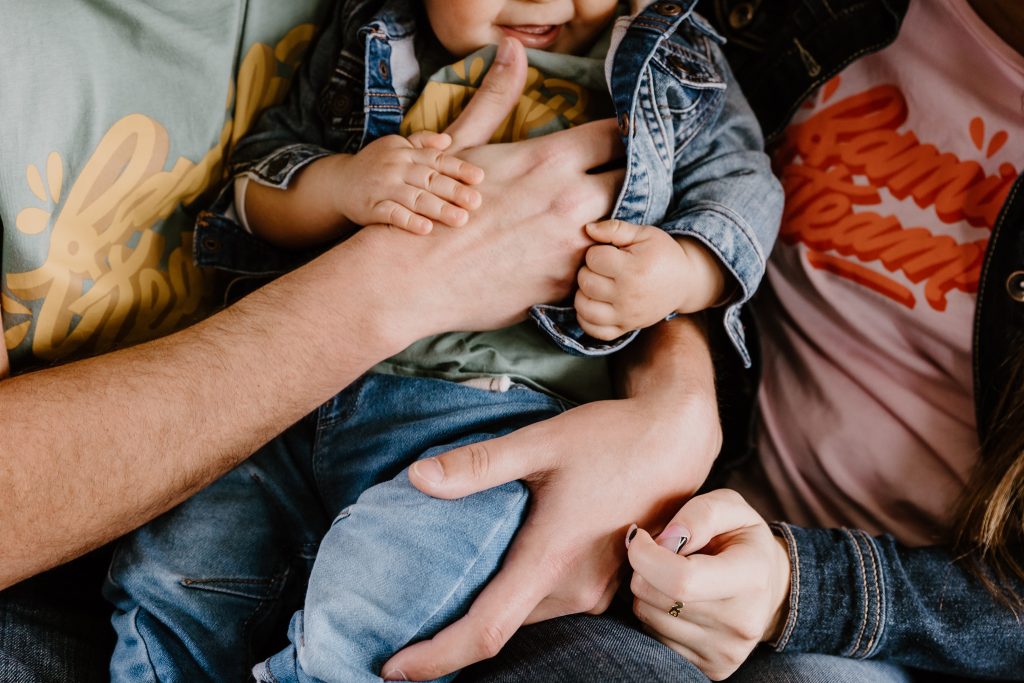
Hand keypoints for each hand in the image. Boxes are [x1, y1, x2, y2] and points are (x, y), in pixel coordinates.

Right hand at [332, 131, 482, 233]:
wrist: (338, 183)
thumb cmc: (376, 166)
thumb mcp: (396, 147)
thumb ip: (422, 143)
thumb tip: (447, 141)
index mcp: (405, 152)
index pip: (436, 159)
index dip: (458, 168)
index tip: (480, 178)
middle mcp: (395, 167)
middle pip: (429, 179)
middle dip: (454, 191)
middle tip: (476, 202)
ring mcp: (382, 187)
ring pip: (414, 198)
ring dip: (438, 209)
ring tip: (460, 219)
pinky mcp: (370, 208)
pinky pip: (391, 214)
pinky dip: (409, 221)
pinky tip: (426, 229)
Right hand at [366, 37, 625, 337]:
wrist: (415, 279)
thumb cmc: (437, 209)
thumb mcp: (466, 147)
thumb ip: (496, 99)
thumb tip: (512, 49)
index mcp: (551, 161)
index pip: (615, 135)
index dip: (621, 136)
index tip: (618, 141)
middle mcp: (571, 202)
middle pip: (631, 181)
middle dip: (628, 178)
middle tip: (616, 182)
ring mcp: (573, 247)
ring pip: (622, 228)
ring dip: (616, 222)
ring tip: (601, 222)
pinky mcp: (567, 285)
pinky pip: (600, 266)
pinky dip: (596, 260)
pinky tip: (581, 257)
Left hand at [379, 320, 720, 680]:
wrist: (676, 438)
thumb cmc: (611, 438)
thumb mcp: (542, 442)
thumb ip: (479, 464)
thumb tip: (417, 478)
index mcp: (552, 560)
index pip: (486, 631)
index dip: (437, 657)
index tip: (392, 669)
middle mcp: (576, 590)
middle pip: (500, 628)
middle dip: (451, 635)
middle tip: (400, 621)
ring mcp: (596, 591)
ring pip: (524, 616)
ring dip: (483, 614)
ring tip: (437, 596)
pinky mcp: (605, 583)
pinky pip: (546, 603)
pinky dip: (512, 599)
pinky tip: (490, 575)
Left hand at [576, 220, 728, 339]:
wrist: (684, 282)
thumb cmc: (662, 254)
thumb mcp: (644, 234)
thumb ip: (615, 228)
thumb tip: (587, 229)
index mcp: (633, 269)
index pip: (593, 258)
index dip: (596, 251)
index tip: (608, 252)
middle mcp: (628, 295)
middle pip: (586, 282)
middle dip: (588, 271)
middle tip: (601, 268)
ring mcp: (626, 315)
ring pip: (584, 308)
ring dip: (583, 294)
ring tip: (595, 285)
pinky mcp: (625, 328)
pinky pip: (594, 330)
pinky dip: (586, 319)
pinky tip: (593, 304)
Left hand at [626, 489, 791, 680]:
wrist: (772, 586)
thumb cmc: (742, 539)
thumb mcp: (731, 507)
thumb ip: (700, 514)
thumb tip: (665, 541)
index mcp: (751, 576)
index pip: (680, 579)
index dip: (645, 555)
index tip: (640, 537)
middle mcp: (742, 622)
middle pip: (655, 596)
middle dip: (643, 568)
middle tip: (661, 554)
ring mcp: (726, 651)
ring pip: (647, 615)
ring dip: (647, 589)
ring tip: (674, 576)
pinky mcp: (712, 668)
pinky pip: (653, 637)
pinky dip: (655, 613)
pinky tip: (677, 600)